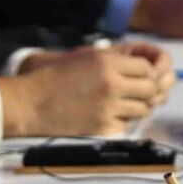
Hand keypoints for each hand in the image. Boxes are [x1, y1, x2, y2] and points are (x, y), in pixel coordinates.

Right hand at [0, 44, 171, 137]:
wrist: (31, 103)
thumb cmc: (55, 76)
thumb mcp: (85, 56)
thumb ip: (116, 57)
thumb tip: (145, 64)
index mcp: (107, 62)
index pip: (147, 67)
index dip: (147, 71)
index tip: (141, 75)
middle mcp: (112, 84)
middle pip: (151, 88)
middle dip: (149, 89)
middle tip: (138, 91)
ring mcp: (109, 108)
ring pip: (144, 109)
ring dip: (138, 106)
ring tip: (124, 102)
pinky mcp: (103, 128)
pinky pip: (127, 125)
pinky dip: (123, 121)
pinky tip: (109, 114)